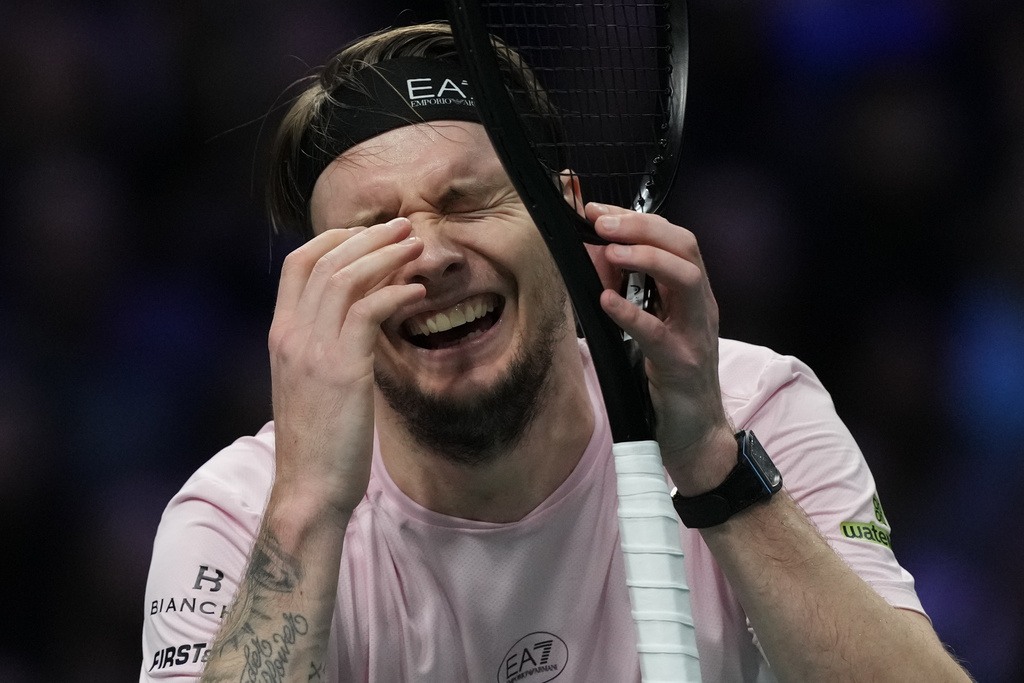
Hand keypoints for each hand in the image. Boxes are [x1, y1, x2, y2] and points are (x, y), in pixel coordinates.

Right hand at [267, 218, 425, 515]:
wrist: (309, 488)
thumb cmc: (318, 441)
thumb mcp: (312, 384)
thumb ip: (324, 348)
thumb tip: (357, 321)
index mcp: (281, 335)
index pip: (298, 263)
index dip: (333, 239)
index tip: (368, 235)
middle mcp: (292, 335)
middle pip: (325, 259)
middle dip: (368, 237)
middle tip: (404, 227)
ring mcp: (314, 350)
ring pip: (347, 277)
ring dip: (386, 256)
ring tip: (417, 248)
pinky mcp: (342, 370)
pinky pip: (369, 311)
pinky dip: (396, 293)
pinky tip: (418, 293)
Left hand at [584, 203, 735, 489]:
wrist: (696, 435)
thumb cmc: (669, 379)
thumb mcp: (648, 326)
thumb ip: (628, 289)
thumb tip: (594, 253)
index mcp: (692, 294)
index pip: (674, 239)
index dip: (637, 219)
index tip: (598, 210)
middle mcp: (701, 306)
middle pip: (685, 247)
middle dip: (642, 226)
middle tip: (600, 221)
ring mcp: (695, 334)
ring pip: (685, 278)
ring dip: (645, 257)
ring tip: (609, 249)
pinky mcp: (683, 365)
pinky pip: (658, 333)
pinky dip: (631, 313)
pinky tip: (605, 300)